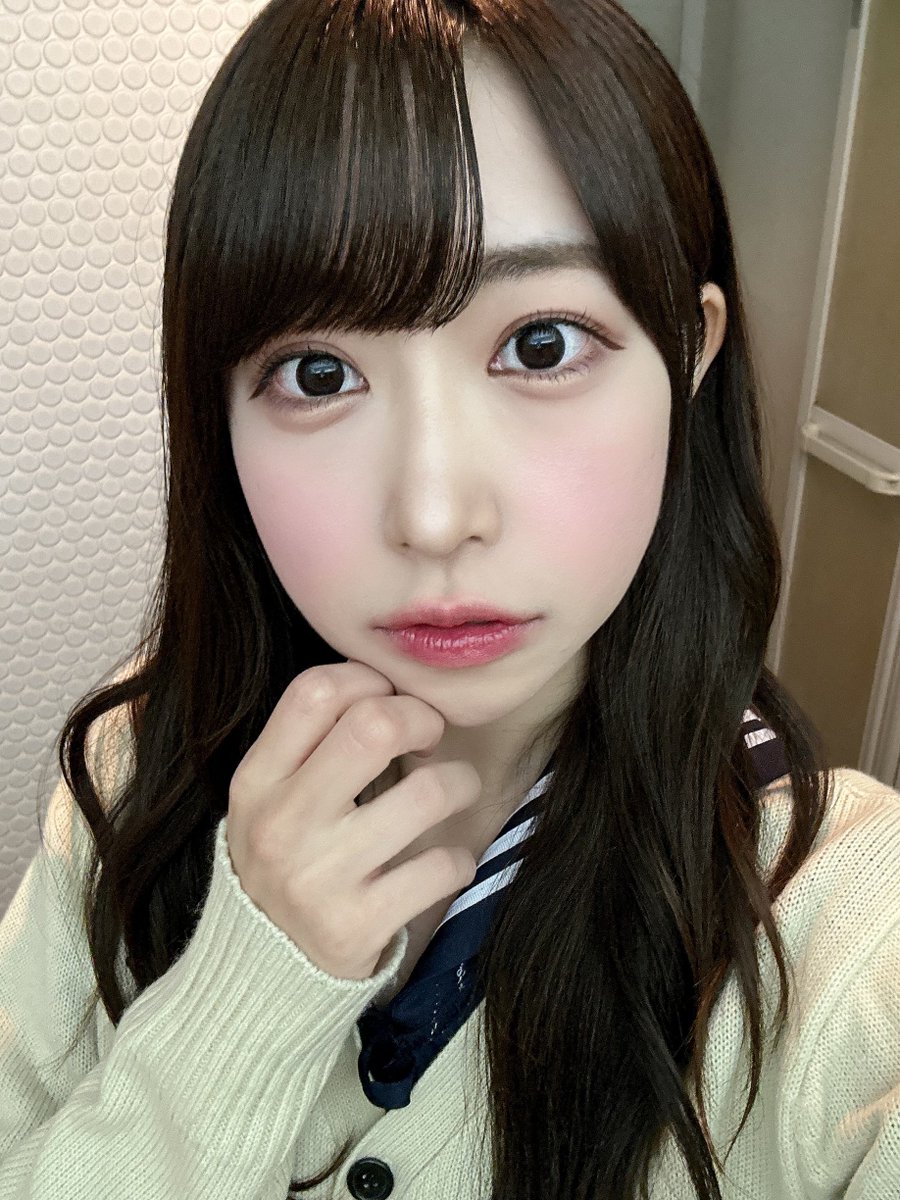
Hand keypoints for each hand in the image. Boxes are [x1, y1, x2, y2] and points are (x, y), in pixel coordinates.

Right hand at [225, 660, 481, 979]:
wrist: (259, 978)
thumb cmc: (284, 863)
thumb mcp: (268, 801)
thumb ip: (311, 744)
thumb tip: (388, 686)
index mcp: (256, 782)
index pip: (317, 691)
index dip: (369, 679)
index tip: (389, 700)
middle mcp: (281, 825)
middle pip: (374, 726)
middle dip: (422, 718)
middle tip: (430, 738)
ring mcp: (318, 878)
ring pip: (428, 792)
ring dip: (459, 784)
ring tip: (453, 792)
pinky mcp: (357, 927)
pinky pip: (443, 866)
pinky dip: (458, 859)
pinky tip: (440, 863)